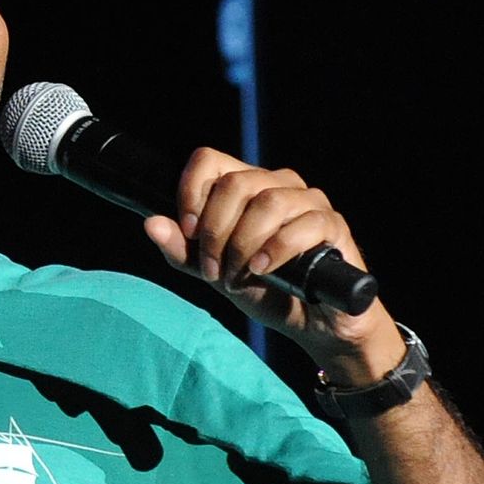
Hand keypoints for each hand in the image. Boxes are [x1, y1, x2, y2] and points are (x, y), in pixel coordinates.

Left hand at [143, 147, 400, 379]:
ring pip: (268, 202)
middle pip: (236, 183)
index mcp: (246, 185)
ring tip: (238, 276)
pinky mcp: (333, 225)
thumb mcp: (214, 273)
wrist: (310, 323)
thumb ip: (182, 251)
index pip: (210, 160)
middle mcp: (278, 184)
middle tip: (214, 270)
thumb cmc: (263, 290)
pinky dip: (276, 249)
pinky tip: (263, 271)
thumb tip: (150, 224)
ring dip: (243, 244)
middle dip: (216, 231)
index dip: (191, 191)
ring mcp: (309, 202)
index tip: (188, 231)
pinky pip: (305, 224)